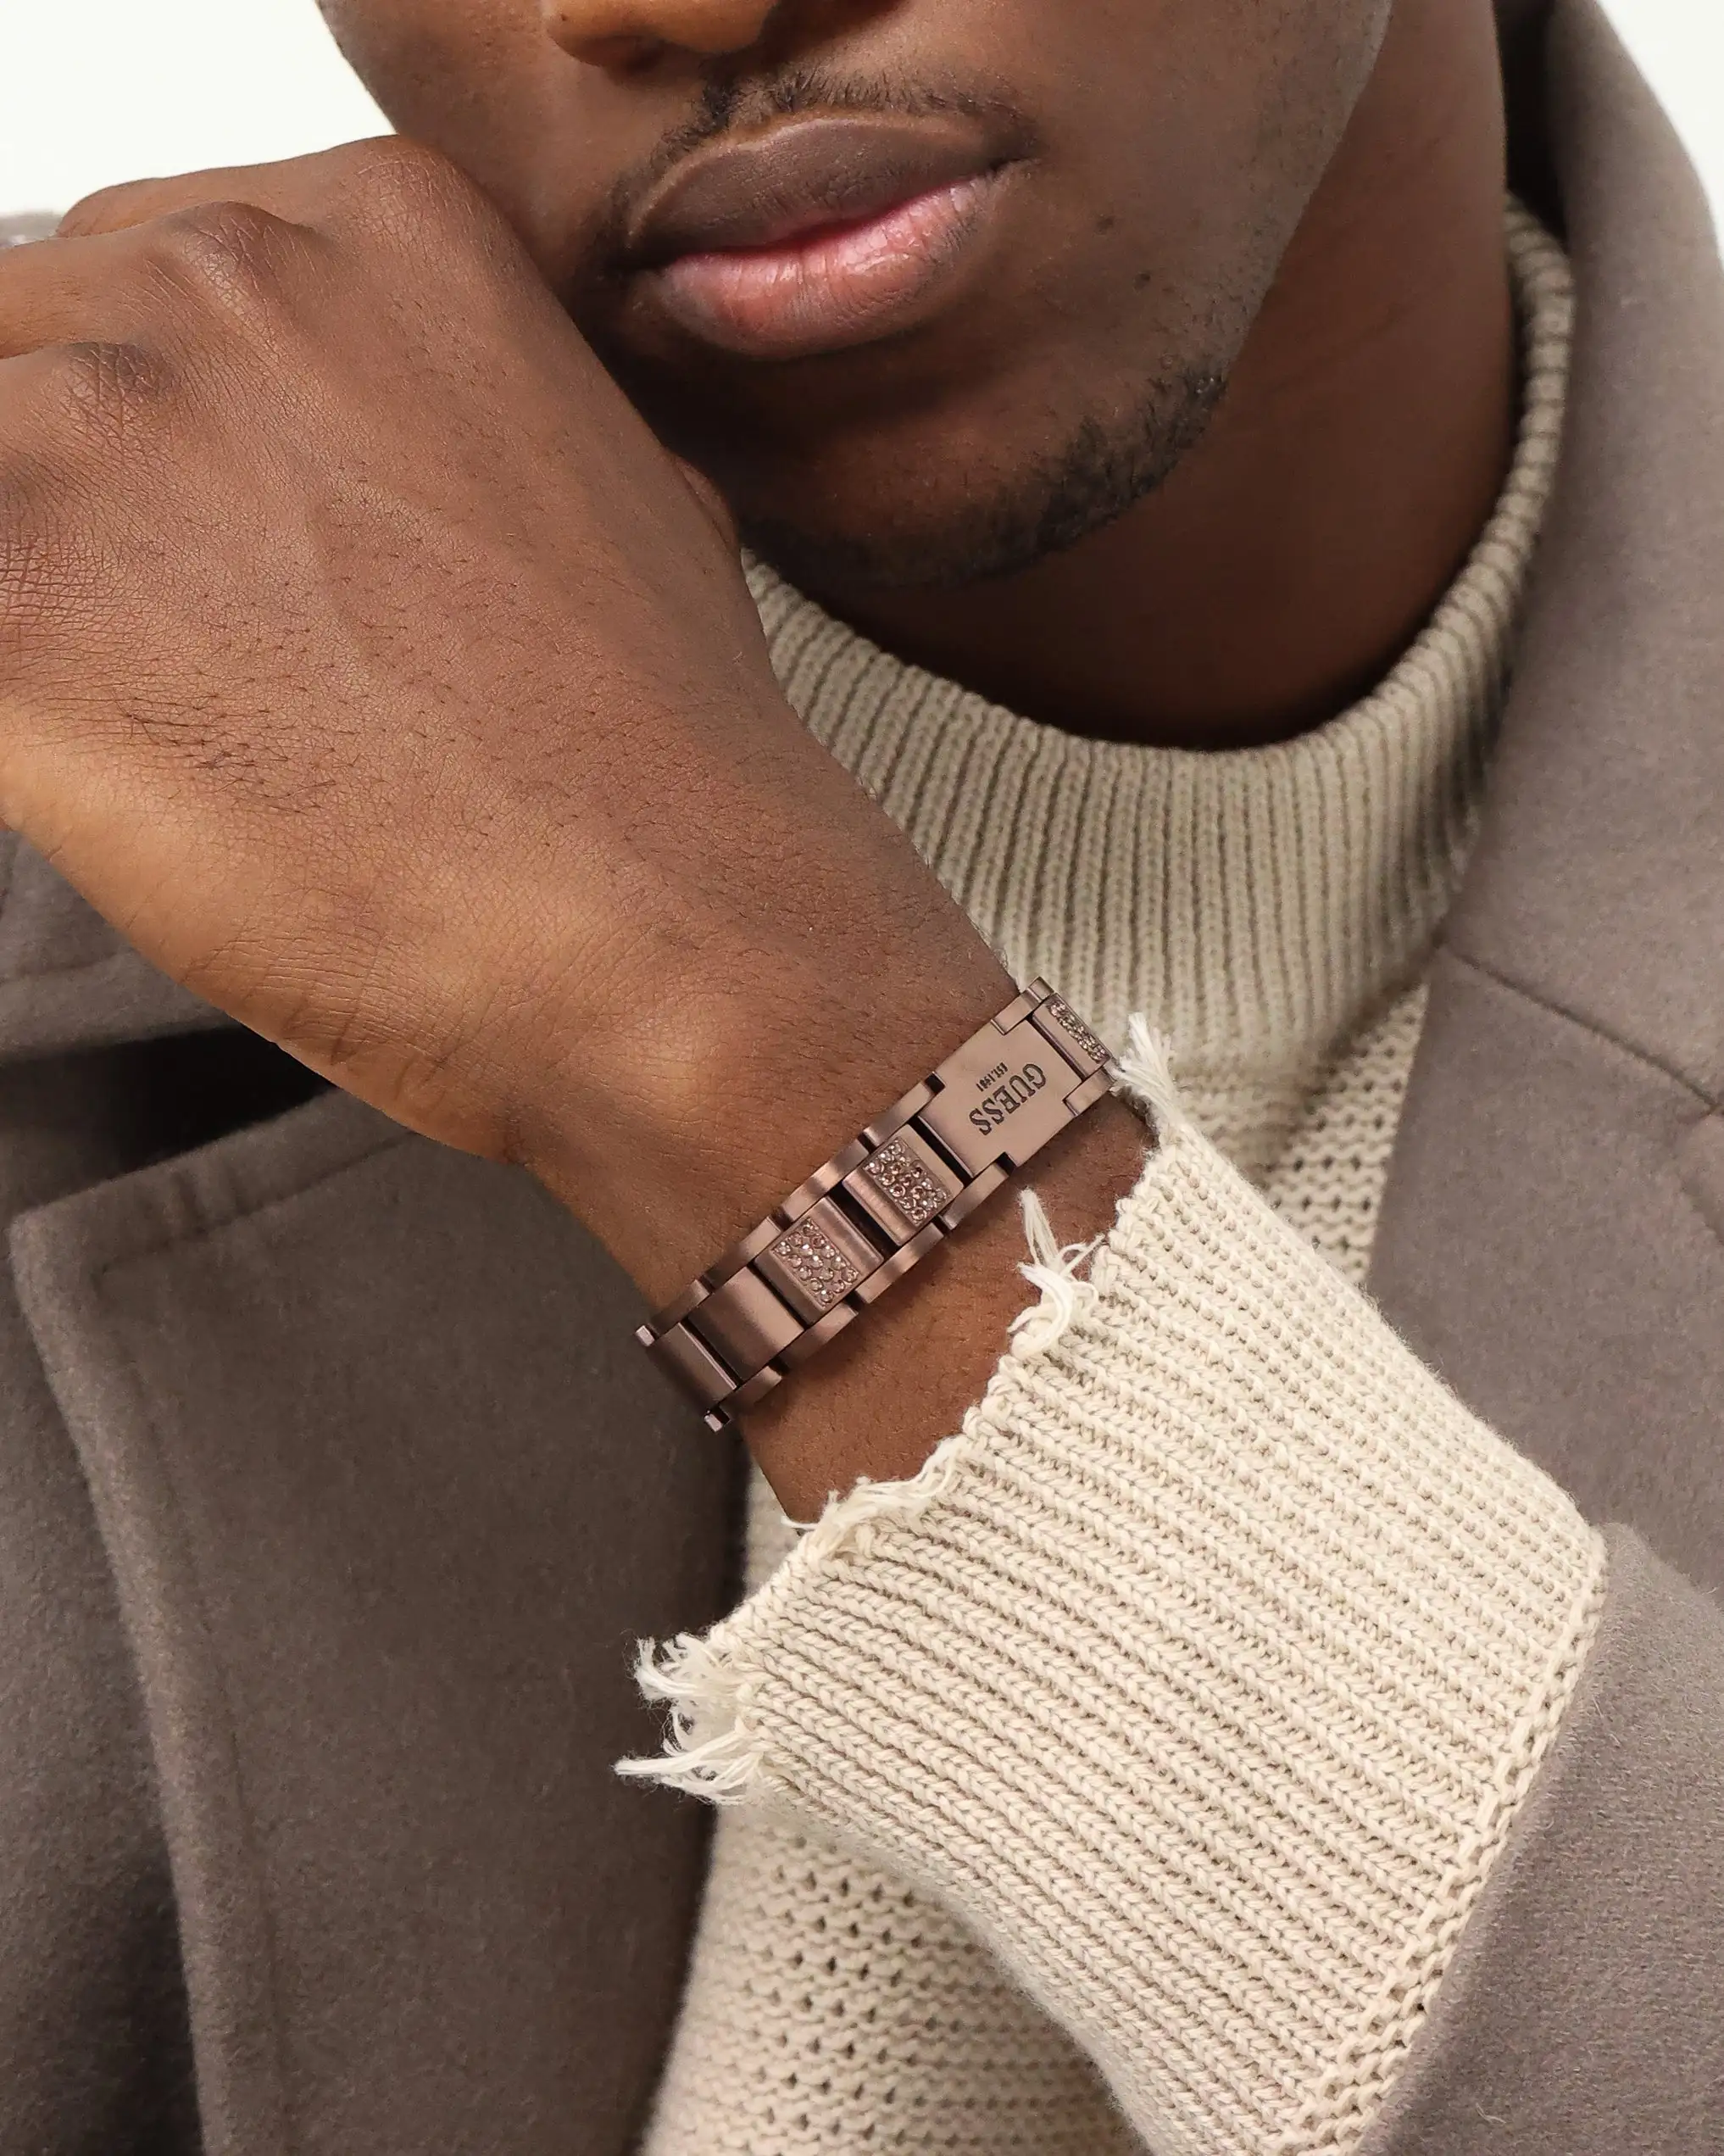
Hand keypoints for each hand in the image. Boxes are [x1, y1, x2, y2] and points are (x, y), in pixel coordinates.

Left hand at [0, 140, 1011, 1298]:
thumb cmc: (658, 764)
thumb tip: (345, 479)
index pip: (128, 281)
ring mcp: (106, 429)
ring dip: (54, 623)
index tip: (205, 556)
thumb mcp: (606, 495)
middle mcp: (230, 280)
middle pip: (21, 355)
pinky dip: (29, 731)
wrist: (683, 934)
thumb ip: (435, 419)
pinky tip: (148, 793)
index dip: (156, 446)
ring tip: (201, 746)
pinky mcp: (12, 602)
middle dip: (83, 513)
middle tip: (198, 662)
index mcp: (376, 227)